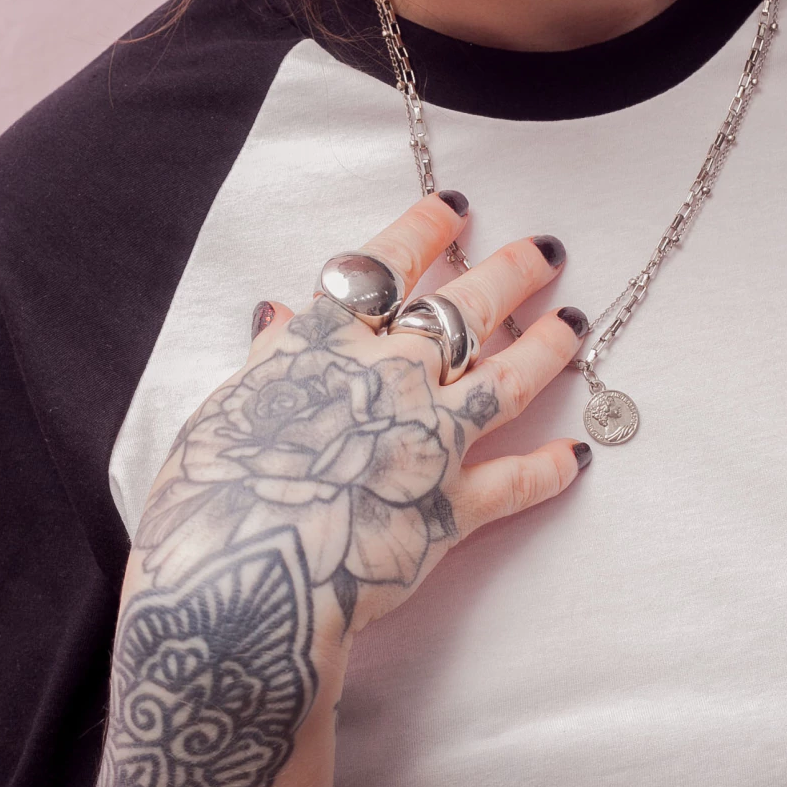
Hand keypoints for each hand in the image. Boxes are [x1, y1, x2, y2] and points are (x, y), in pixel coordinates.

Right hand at [135, 192, 588, 647]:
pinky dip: (552, 469)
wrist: (237, 578)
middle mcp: (390, 377)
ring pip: (510, 378)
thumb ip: (270, 358)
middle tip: (547, 248)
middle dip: (511, 271)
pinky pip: (518, 482)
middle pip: (465, 308)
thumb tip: (280, 311)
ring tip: (575, 322)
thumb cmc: (209, 494)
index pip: (385, 266)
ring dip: (548, 347)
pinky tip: (578, 455)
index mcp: (326, 343)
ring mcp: (429, 439)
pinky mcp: (453, 509)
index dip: (423, 231)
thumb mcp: (224, 406)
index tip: (453, 207)